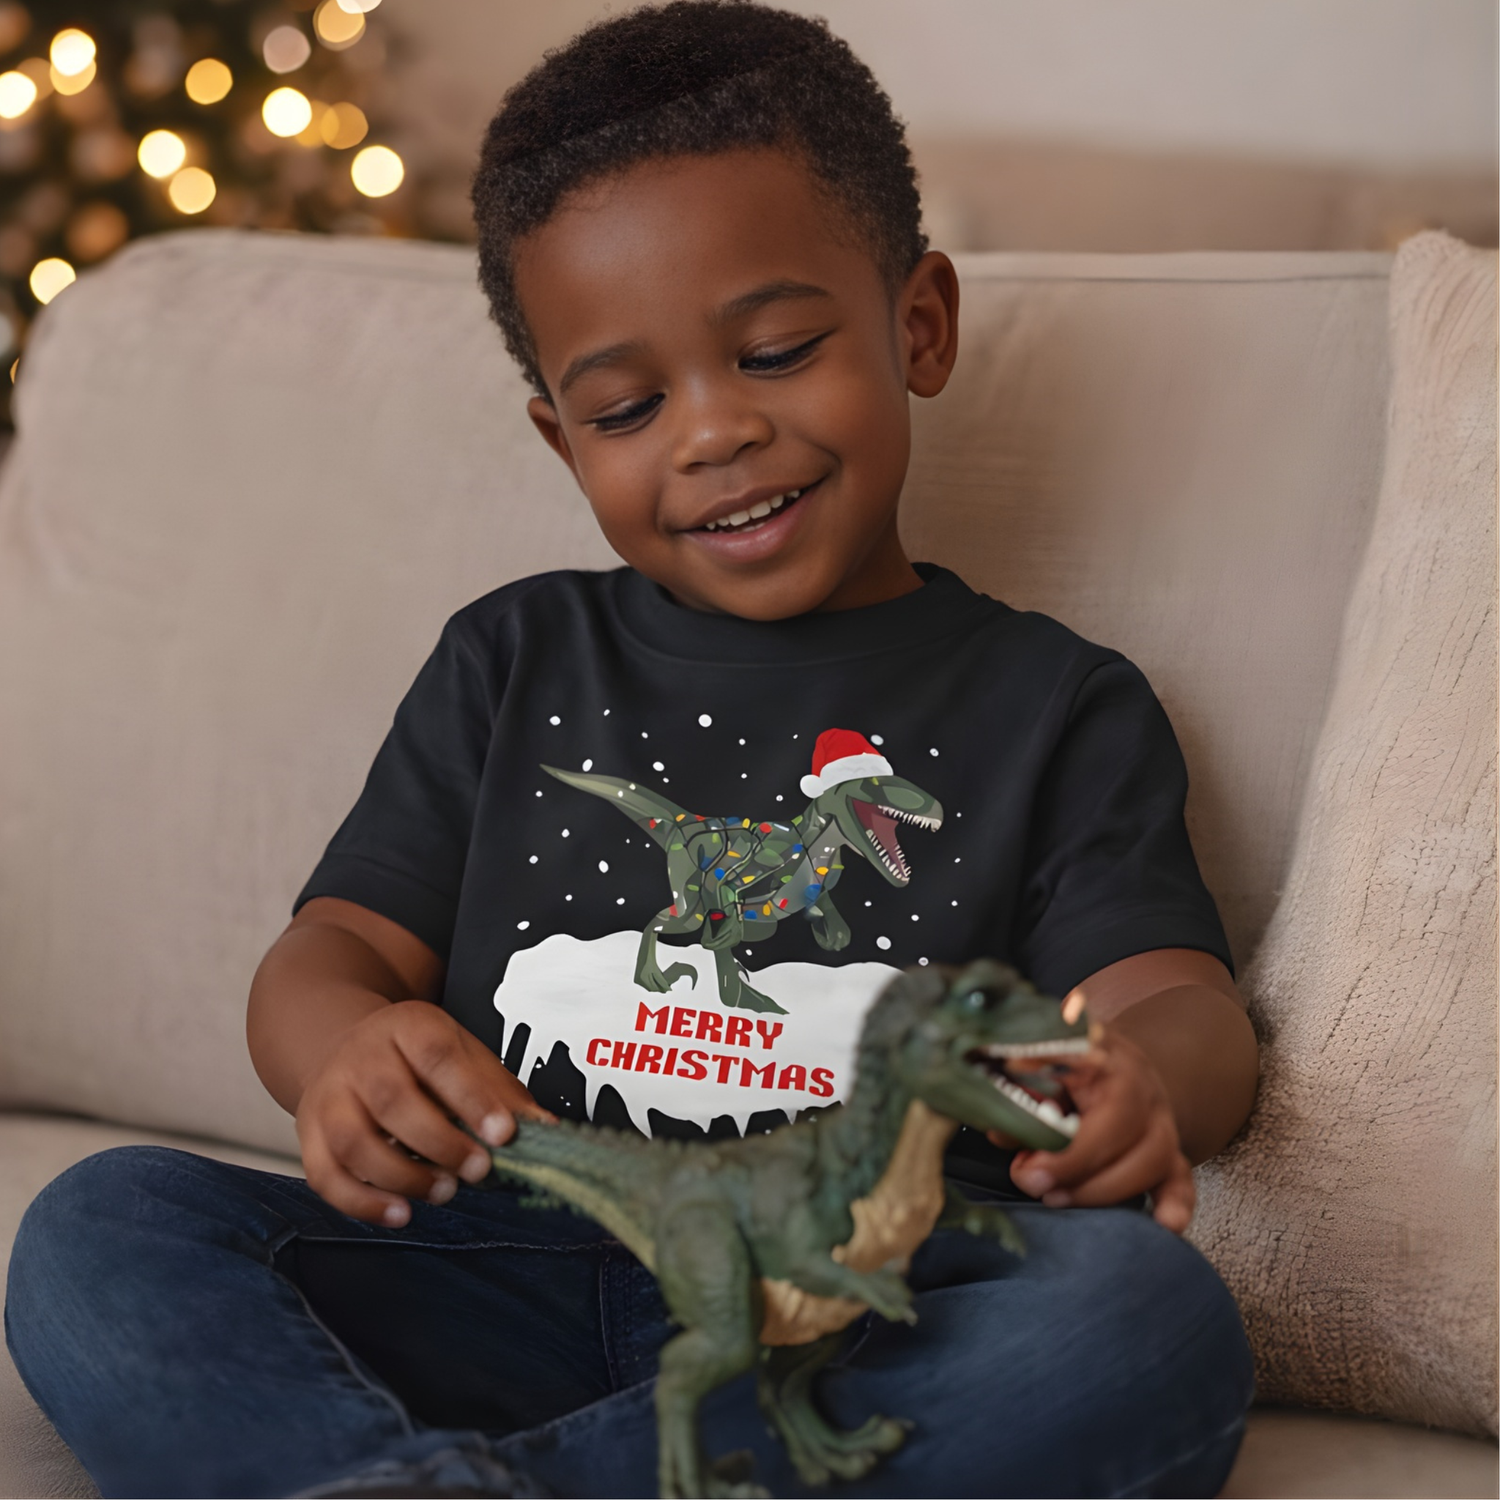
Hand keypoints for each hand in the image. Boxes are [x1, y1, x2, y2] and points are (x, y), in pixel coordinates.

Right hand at [296, 999, 554, 1226]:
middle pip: (392, 1100)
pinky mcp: (309, 1134)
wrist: (350, 1046)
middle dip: (440, 1143)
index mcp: (408, 1026)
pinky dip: (362, 1202)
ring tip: (444, 1191)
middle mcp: (362, 1056)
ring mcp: (330, 1095)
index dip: (472, 1097)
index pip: (438, 1057)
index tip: (504, 1134)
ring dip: (402, 1176)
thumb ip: (499, 1091)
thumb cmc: (417, 1058)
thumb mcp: (464, 1055)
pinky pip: (326, 1175)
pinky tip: (399, 1213)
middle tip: (477, 1170)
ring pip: (353, 1140)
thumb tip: (542, 1128)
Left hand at [989, 1025, 1194, 1232]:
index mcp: (1099, 1050)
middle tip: (1030, 1180)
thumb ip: (1015, 1093)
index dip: (1055, 1112)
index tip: (1023, 1150)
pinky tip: (1167, 1224)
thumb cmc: (1058, 1066)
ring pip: (1151, 1159)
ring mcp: (1160, 1119)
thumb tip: (1003, 1133)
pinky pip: (1182, 1180)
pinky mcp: (1171, 1153)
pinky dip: (1176, 1204)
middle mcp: (1139, 1083)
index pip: (1087, 1080)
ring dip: (1101, 1189)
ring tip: (1055, 1199)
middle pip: (1124, 1126)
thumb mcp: (1030, 1062)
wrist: (1110, 1066)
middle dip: (1074, 1164)